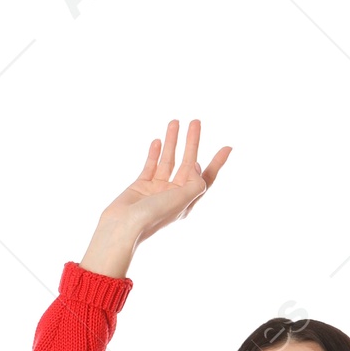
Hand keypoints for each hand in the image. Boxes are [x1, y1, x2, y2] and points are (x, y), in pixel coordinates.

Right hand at [80, 119, 231, 277]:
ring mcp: (157, 190)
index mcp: (186, 201)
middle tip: (196, 122)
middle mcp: (173, 195)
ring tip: (175, 122)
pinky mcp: (141, 185)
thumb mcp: (180, 201)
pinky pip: (150, 165)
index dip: (217, 163)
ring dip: (172, 142)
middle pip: (187, 164)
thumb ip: (194, 186)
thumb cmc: (151, 218)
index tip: (228, 147)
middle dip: (192, 143)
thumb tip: (202, 172)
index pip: (205, 178)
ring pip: (168, 161)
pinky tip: (158, 140)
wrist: (121, 228)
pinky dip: (154, 153)